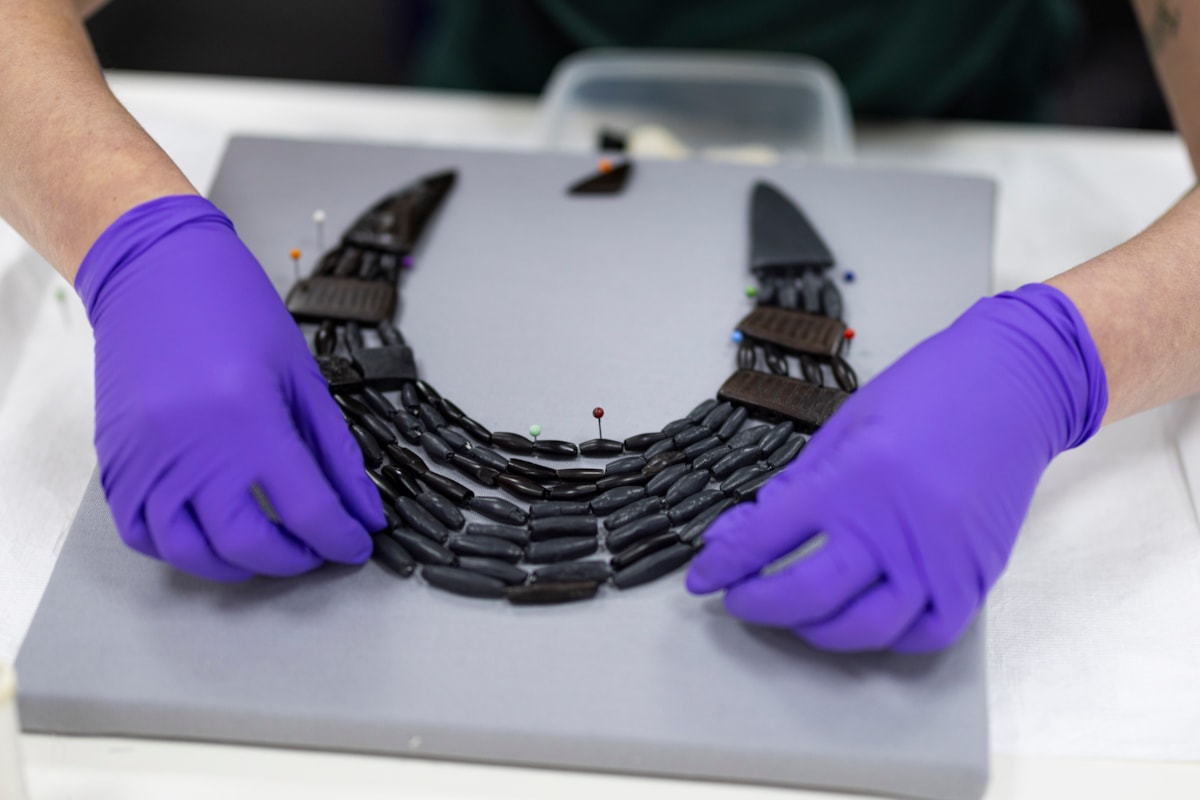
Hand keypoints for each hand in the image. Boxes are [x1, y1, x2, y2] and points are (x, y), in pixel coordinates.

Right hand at [77, 195, 383, 580]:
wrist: (154, 272)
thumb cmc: (231, 310)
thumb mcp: (302, 376)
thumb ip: (334, 451)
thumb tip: (363, 508)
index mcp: (247, 419)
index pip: (307, 509)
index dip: (341, 536)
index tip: (356, 542)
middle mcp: (191, 448)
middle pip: (249, 543)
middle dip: (295, 559)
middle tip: (317, 549)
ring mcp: (146, 460)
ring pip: (191, 552)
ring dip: (237, 565)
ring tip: (269, 549)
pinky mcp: (116, 462)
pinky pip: (141, 532)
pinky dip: (180, 549)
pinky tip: (212, 537)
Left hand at [686, 284, 1106, 651]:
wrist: (1015, 385)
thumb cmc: (930, 391)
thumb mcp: (845, 425)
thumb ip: (800, 484)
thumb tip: (755, 528)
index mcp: (852, 480)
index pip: (767, 538)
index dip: (725, 563)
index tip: (704, 576)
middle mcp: (894, 528)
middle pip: (807, 596)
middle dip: (757, 604)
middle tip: (738, 599)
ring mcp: (940, 558)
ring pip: (864, 627)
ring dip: (816, 630)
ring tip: (793, 613)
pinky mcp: (976, 572)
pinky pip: (927, 631)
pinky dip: (889, 635)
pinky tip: (862, 618)